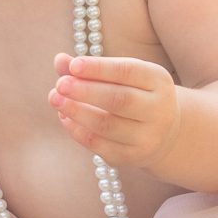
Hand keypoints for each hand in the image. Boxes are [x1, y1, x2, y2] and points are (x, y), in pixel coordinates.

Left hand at [49, 53, 181, 171]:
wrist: (162, 132)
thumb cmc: (133, 93)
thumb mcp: (120, 76)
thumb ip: (89, 68)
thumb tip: (60, 60)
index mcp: (158, 81)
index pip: (127, 71)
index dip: (99, 68)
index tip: (73, 65)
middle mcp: (159, 109)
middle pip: (120, 100)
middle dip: (86, 92)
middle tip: (60, 85)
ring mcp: (148, 136)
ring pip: (107, 125)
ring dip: (77, 112)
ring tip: (55, 99)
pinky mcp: (132, 156)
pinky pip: (100, 145)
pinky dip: (78, 131)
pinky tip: (64, 118)